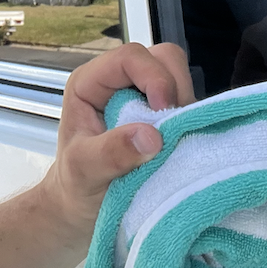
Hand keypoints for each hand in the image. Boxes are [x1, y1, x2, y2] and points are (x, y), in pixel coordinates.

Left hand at [38, 42, 193, 244]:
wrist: (81, 210)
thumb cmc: (75, 186)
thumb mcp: (84, 172)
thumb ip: (110, 153)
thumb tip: (151, 136)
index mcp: (90, 82)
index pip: (129, 58)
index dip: (153, 77)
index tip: (164, 113)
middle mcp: (118, 82)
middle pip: (162, 58)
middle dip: (175, 89)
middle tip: (175, 128)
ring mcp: (142, 96)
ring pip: (179, 78)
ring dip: (186, 106)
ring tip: (177, 141)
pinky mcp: (161, 115)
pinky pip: (187, 103)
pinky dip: (191, 120)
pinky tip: (182, 146)